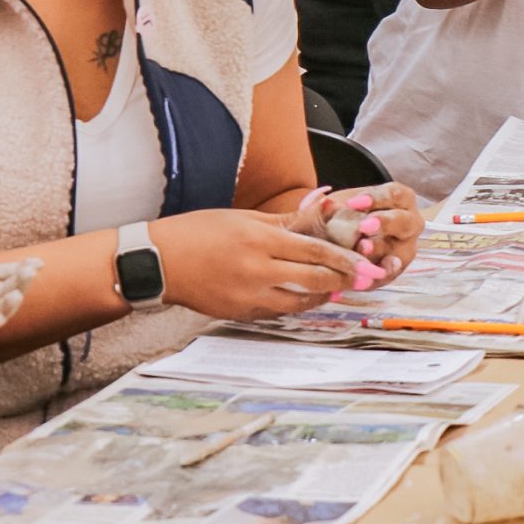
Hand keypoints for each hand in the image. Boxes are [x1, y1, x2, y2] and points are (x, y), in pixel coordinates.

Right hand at [147, 208, 383, 320]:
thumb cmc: (197, 231)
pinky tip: (307, 298)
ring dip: (323, 296)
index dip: (344, 258)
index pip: (314, 250)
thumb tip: (322, 211)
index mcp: (259, 240)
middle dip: (344, 280)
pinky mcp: (239, 312)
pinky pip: (277, 312)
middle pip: (314, 279)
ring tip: (339, 289)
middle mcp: (257, 270)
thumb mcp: (243, 217)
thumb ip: (285, 220)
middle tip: (365, 279)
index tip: (366, 262)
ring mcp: (248, 295)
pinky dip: (296, 305)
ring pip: (299, 302)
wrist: (157, 262)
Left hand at [286, 182, 424, 282]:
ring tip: (361, 250)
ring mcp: (404, 249)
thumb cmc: (338, 215)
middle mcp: (408, 223)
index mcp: (399, 199)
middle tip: (363, 226)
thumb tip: (324, 203)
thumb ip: (328, 206)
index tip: (353, 203)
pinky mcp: (393, 271)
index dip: (376, 198)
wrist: (331, 239)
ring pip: (399, 252)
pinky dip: (374, 275)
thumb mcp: (332, 207)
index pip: (394, 194)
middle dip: (385, 223)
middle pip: (404, 222)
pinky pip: (388, 275)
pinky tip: (363, 275)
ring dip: (379, 252)